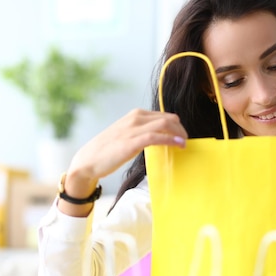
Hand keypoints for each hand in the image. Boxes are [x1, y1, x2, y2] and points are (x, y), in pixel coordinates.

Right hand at [59, 109, 187, 215]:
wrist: (89, 160)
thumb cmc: (107, 150)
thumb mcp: (126, 135)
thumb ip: (141, 133)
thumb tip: (159, 139)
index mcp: (135, 114)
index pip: (164, 115)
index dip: (177, 125)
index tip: (182, 136)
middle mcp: (135, 118)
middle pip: (168, 118)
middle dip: (181, 129)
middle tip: (186, 141)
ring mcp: (134, 129)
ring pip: (165, 124)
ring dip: (179, 134)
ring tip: (185, 144)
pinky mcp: (132, 142)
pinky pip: (157, 137)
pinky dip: (171, 140)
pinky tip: (179, 145)